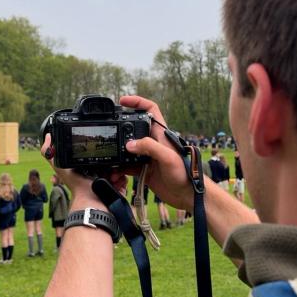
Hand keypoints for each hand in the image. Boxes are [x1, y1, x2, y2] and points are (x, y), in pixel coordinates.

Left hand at [41, 134, 125, 208]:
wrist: (93, 202)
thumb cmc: (77, 185)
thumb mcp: (59, 165)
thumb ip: (49, 152)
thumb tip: (47, 136)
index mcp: (86, 167)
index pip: (94, 153)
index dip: (96, 150)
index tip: (98, 150)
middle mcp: (97, 173)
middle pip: (107, 157)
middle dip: (108, 158)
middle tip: (105, 164)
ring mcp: (109, 180)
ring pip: (118, 166)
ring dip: (115, 168)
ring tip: (110, 174)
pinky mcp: (118, 186)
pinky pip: (124, 176)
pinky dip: (121, 177)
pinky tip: (114, 180)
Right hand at [119, 95, 196, 211]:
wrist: (186, 195)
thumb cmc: (184, 173)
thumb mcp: (168, 156)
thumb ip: (149, 147)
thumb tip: (129, 144)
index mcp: (161, 134)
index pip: (150, 110)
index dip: (137, 102)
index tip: (123, 101)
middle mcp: (153, 143)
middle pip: (134, 128)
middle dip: (121, 128)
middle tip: (110, 130)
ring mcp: (148, 156)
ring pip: (129, 148)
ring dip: (118, 150)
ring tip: (110, 153)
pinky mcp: (144, 169)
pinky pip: (127, 165)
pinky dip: (119, 167)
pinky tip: (114, 170)